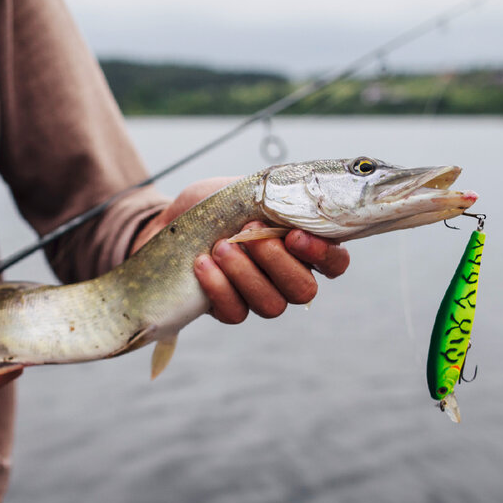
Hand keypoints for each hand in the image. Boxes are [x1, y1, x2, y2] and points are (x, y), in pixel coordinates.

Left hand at [133, 177, 349, 323]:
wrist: (167, 224)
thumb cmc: (212, 205)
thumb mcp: (245, 190)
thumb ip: (276, 196)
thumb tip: (298, 194)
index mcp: (300, 247)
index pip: (335, 263)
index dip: (323, 255)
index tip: (293, 235)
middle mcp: (285, 278)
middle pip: (303, 290)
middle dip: (276, 262)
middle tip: (249, 233)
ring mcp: (257, 297)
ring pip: (271, 305)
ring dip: (245, 274)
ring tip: (220, 247)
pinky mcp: (228, 310)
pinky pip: (235, 312)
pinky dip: (218, 287)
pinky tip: (202, 264)